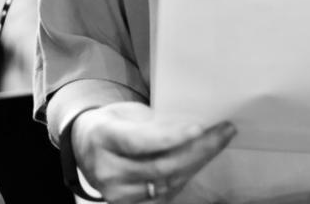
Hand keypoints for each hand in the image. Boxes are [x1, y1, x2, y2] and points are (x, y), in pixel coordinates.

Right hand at [73, 102, 235, 202]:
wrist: (85, 148)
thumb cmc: (112, 124)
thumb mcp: (125, 114)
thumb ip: (153, 123)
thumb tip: (195, 126)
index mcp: (102, 138)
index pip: (139, 142)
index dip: (171, 137)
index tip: (200, 128)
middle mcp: (106, 170)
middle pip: (160, 167)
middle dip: (197, 150)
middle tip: (223, 132)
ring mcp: (116, 194)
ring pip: (167, 184)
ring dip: (197, 164)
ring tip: (217, 142)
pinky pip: (165, 196)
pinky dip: (186, 177)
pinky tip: (200, 160)